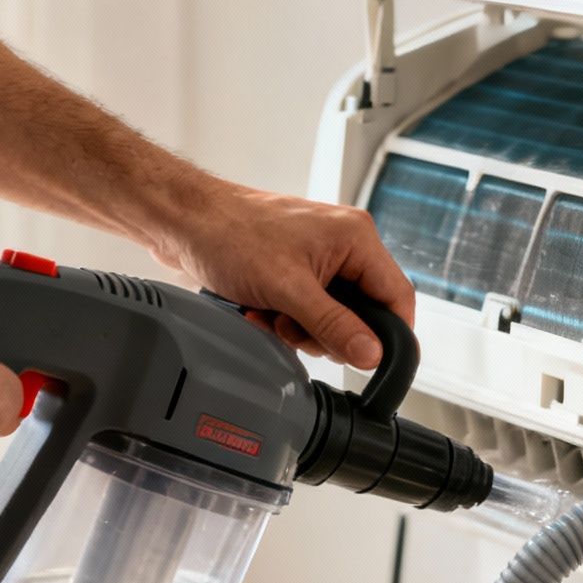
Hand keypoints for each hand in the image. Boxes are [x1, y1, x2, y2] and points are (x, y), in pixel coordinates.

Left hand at [150, 177, 414, 369]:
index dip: (388, 334)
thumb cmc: (232, 236)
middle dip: (330, 331)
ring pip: (334, 314)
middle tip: (296, 330)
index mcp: (357, 238)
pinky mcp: (297, 266)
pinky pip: (309, 306)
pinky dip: (287, 317)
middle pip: (364, 311)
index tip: (369, 360)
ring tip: (271, 316)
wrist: (185, 221)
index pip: (397, 296)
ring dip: (303, 327)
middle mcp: (345, 244)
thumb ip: (335, 325)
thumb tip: (372, 354)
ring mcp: (320, 255)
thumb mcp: (289, 290)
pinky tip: (261, 311)